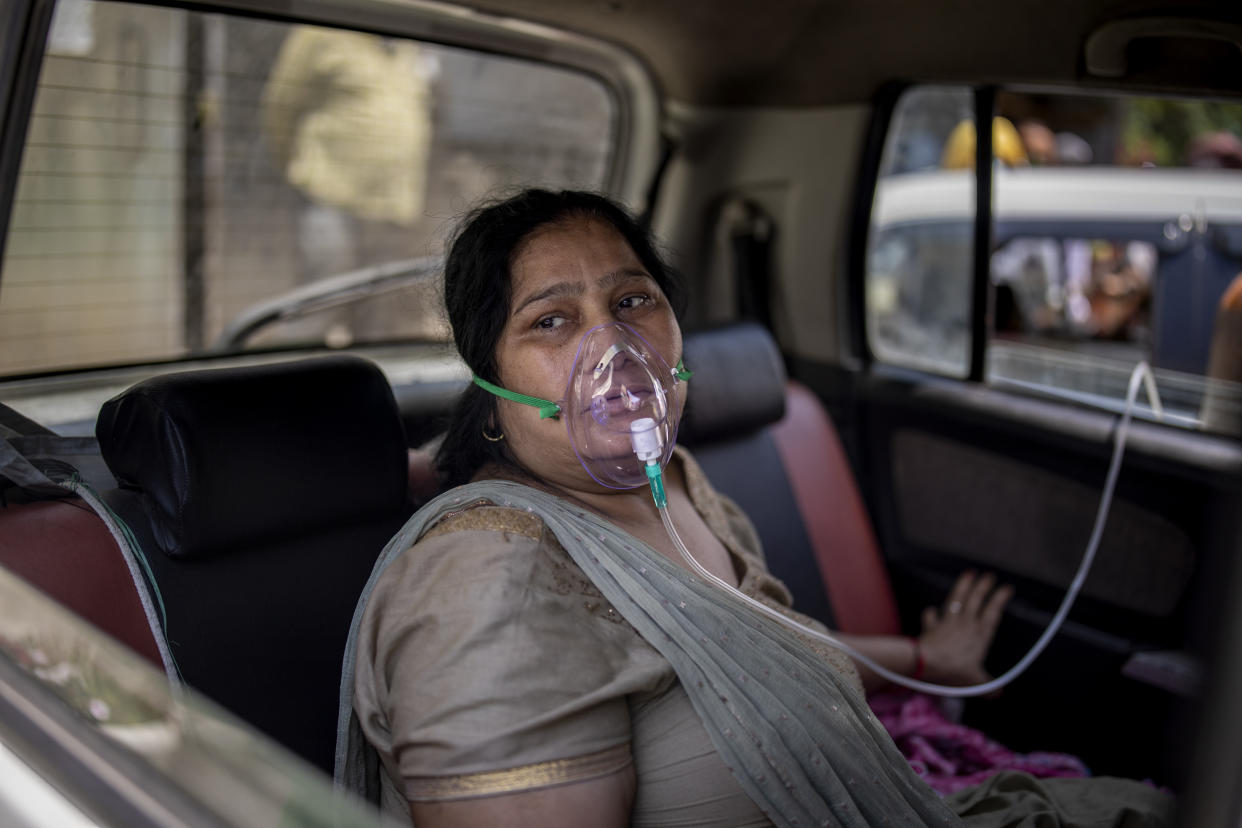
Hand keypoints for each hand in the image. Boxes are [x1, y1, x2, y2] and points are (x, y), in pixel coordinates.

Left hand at [918, 571, 1012, 686]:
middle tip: (988, 575)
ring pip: (957, 599)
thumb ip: (988, 687)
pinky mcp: (932, 627)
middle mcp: (965, 625)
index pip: (993, 613)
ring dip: (963, 586)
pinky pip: (931, 616)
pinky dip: (931, 612)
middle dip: (983, 586)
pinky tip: (932, 609)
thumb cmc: (954, 671)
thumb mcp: (975, 682)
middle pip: (975, 600)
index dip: (1000, 599)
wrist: (926, 664)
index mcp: (980, 635)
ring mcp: (948, 623)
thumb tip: (998, 694)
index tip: (1007, 587)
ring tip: (968, 574)